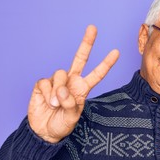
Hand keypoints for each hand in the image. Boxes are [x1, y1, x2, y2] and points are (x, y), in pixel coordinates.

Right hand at [28, 25, 118, 142]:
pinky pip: (46, 82)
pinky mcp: (43, 84)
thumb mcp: (71, 118)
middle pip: (80, 58)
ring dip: (58, 90)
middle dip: (87, 43)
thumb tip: (62, 90)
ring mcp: (57, 81)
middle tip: (93, 28)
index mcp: (83, 88)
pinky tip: (47, 102)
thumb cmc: (62, 124)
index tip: (116, 52)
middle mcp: (71, 81)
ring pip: (60, 73)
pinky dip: (47, 93)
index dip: (106, 64)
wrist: (44, 131)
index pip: (96, 74)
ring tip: (56, 104)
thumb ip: (70, 104)